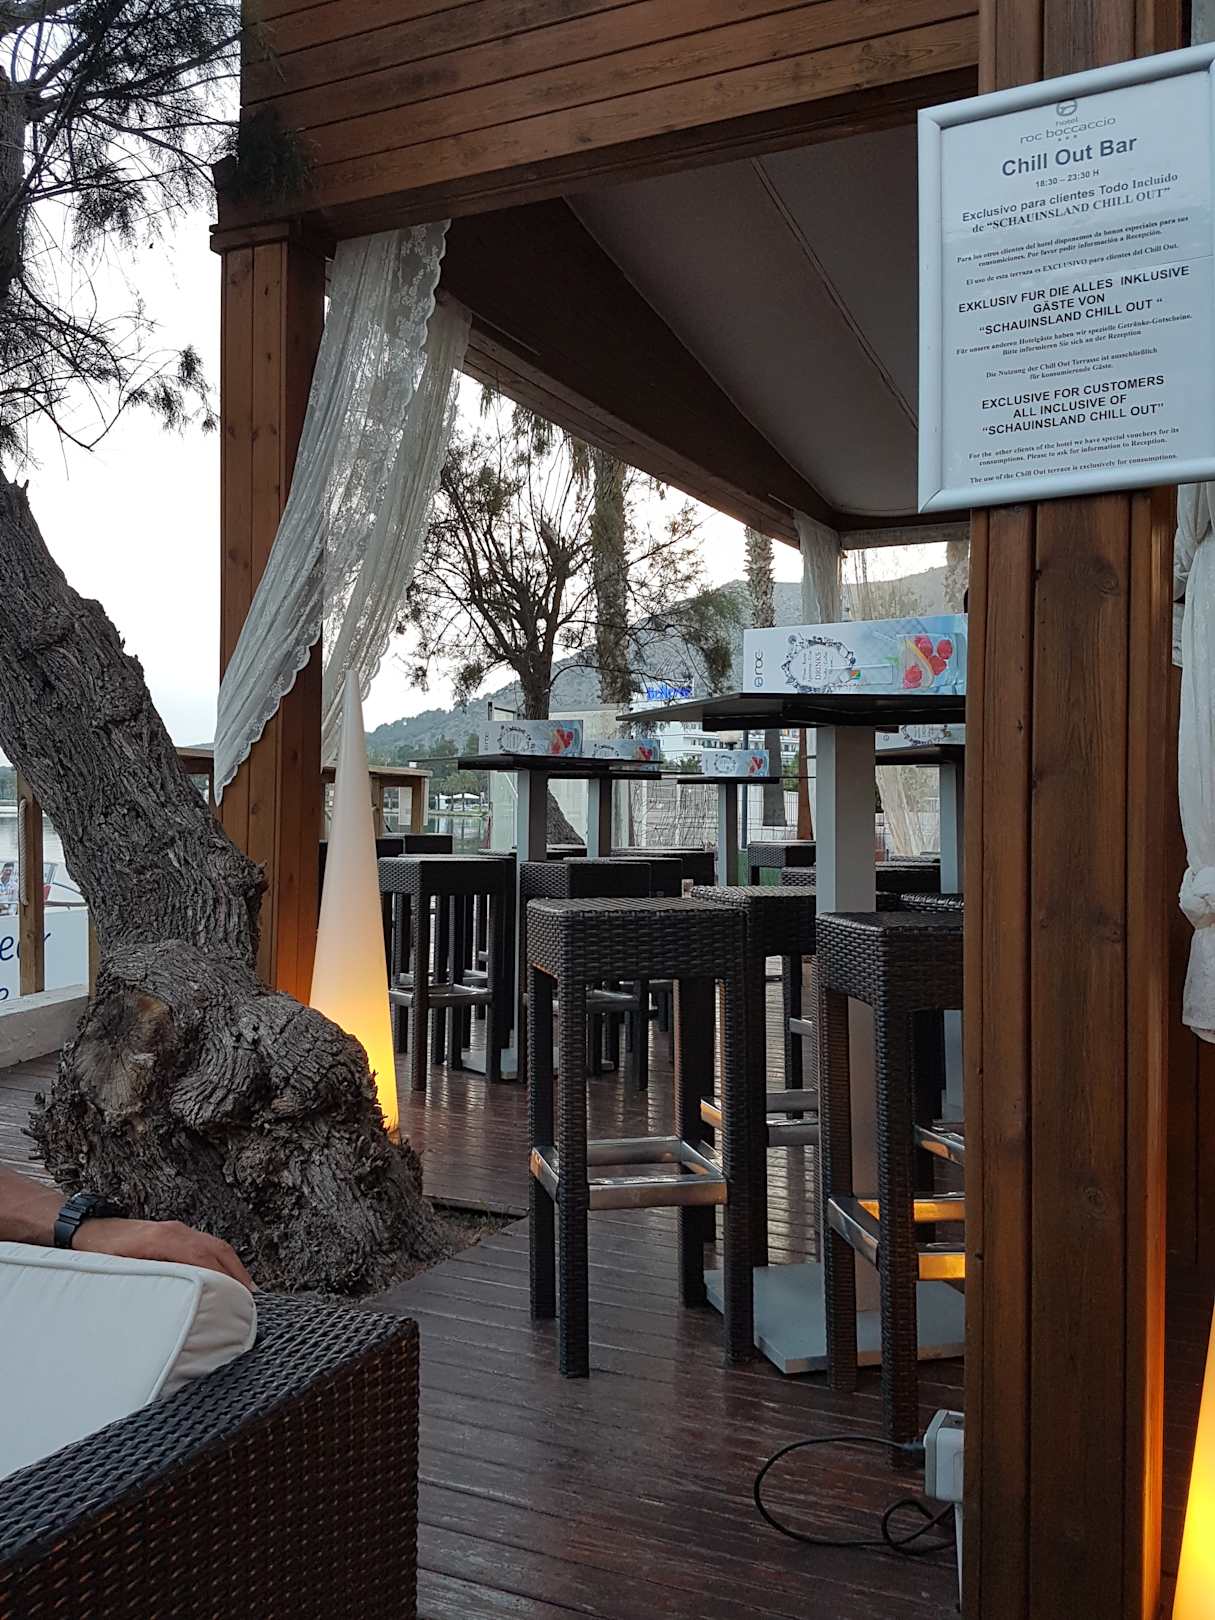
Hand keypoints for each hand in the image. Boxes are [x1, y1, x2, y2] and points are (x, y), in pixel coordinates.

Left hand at [73, 1217, 254, 1290]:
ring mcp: (177, 1229)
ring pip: (214, 1244)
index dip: (222, 1277)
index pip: (202, 1257)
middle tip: (249, 1297)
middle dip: (237, 1272)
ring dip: (232, 1265)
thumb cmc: (100, 1252)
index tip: (236, 1295)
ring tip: (243, 1289)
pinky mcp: (176, 1232)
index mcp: (163, 1239)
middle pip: (217, 1248)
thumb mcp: (120, 1269)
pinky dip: (221, 1258)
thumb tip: (171, 1299)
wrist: (88, 1229)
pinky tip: (224, 1274)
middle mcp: (176, 1231)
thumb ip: (147, 1279)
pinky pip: (206, 1243)